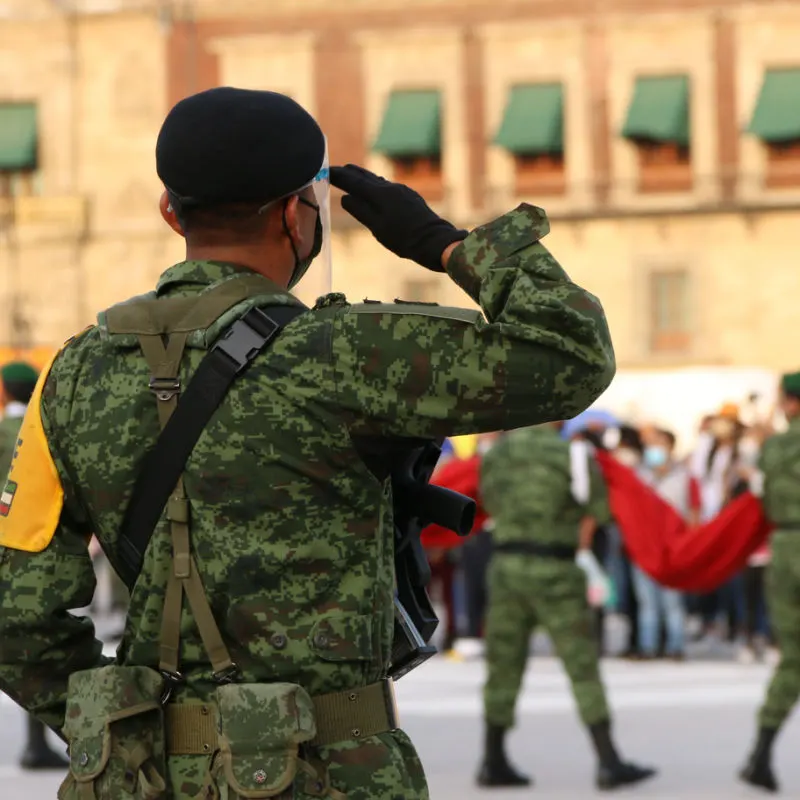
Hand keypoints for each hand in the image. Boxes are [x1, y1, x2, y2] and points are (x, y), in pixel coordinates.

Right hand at [330, 163, 467, 271]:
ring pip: (377, 180)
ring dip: (362, 177)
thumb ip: (361, 211)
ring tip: (352, 174)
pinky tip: (375, 189)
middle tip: (336, 169)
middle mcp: (390, 188)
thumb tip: (345, 198)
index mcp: (379, 194)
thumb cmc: (403, 238)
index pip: (353, 182)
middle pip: (365, 176)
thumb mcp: (377, 228)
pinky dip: (375, 185)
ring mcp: (401, 191)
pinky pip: (387, 186)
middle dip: (349, 172)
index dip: (338, 176)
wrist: (433, 240)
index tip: (325, 171)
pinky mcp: (409, 196)